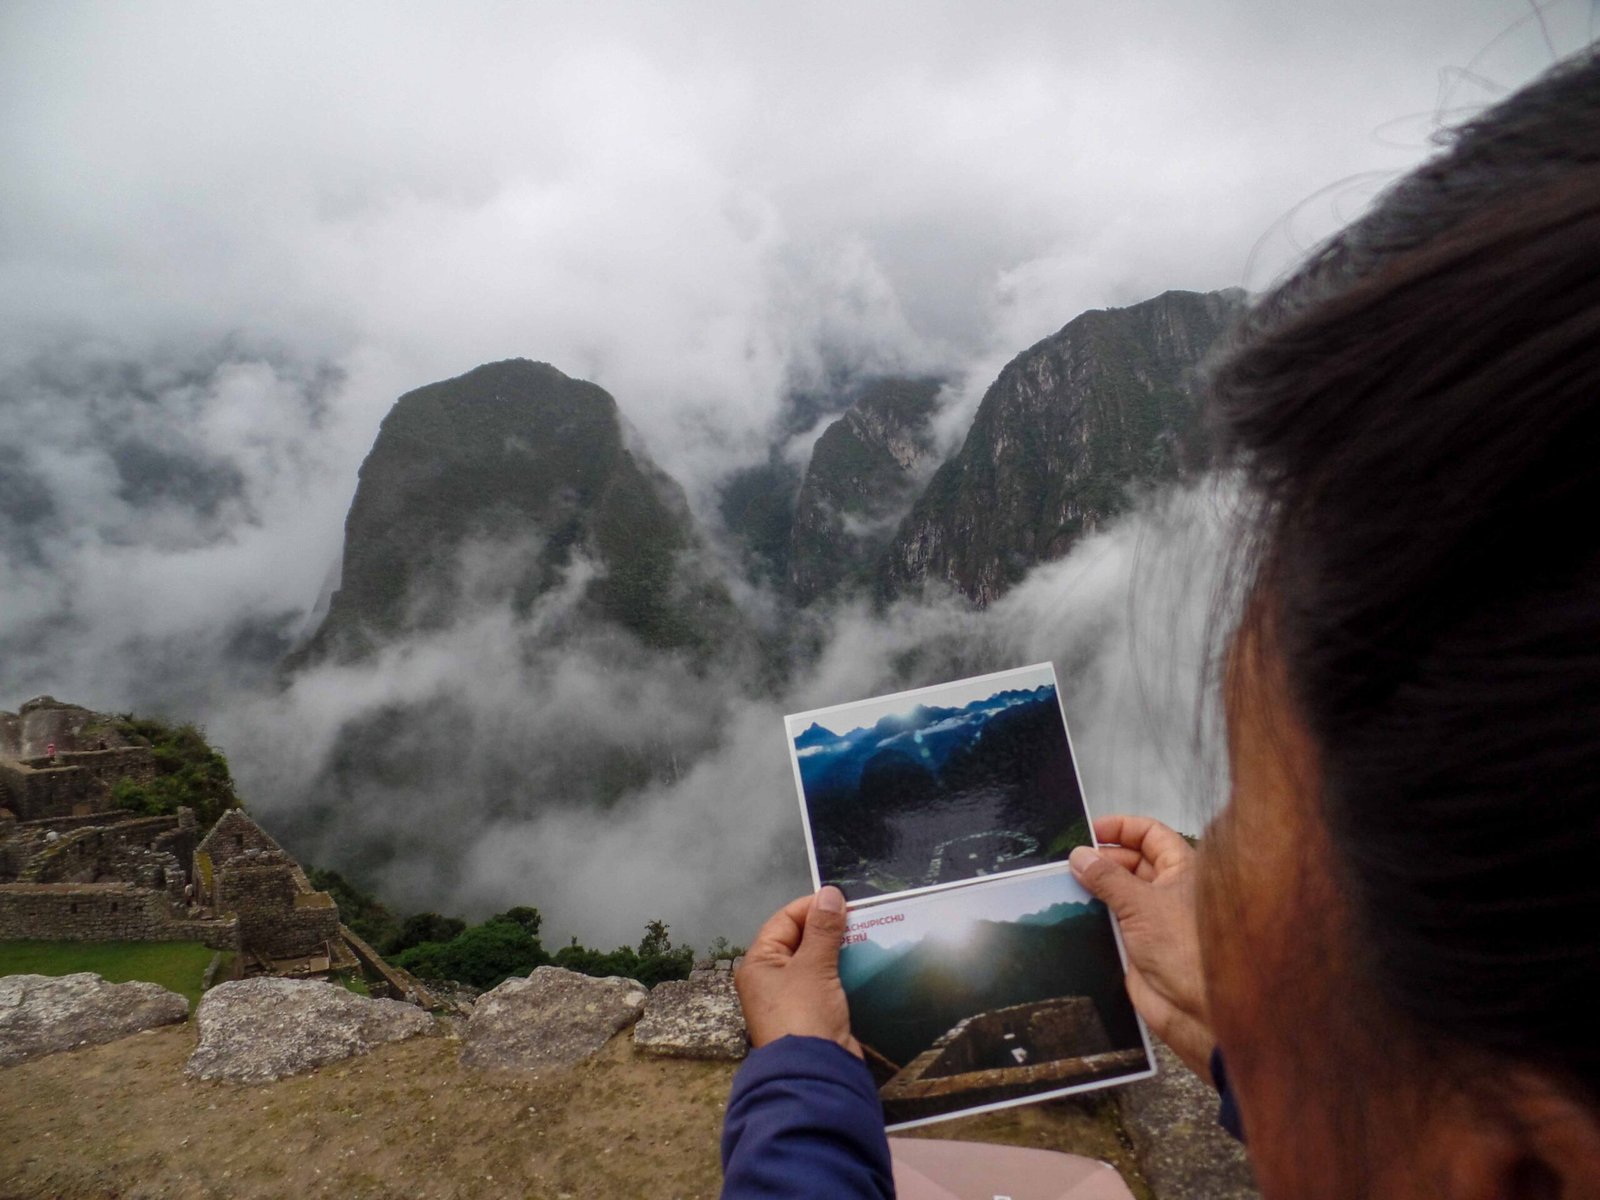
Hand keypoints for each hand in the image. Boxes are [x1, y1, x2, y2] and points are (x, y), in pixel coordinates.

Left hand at [735, 886, 861, 1057]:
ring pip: (818, 963)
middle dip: (830, 930)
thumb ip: (824, 929)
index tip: (844, 902)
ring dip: (840, 951)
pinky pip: (829, 984)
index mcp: (760, 963)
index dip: (813, 908)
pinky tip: (867, 965)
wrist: (815, 1075)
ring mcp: (793, 999)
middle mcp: (771, 979)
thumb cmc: (805, 1014)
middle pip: (802, 941)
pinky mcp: (814, 1015)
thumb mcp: (814, 966)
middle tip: (862, 918)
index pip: (785, 921)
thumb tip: (830, 893)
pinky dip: (845, 973)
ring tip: (869, 938)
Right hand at [1070, 815, 1214, 1080]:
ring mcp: (1153, 918)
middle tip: (1071, 862)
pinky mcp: (1137, 944)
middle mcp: (1169, 890)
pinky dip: (1093, 913)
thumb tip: (1078, 855)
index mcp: (1183, 870)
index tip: (1091, 831)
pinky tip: (1070, 909)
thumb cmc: (1184, 948)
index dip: (1122, 829)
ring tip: (1063, 883)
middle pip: (1132, 861)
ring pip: (1118, 891)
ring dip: (1095, 887)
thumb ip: (1106, 877)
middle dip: (1102, 858)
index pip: (1151, 835)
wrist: (1197, 1010)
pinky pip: (1111, 920)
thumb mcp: (1141, 903)